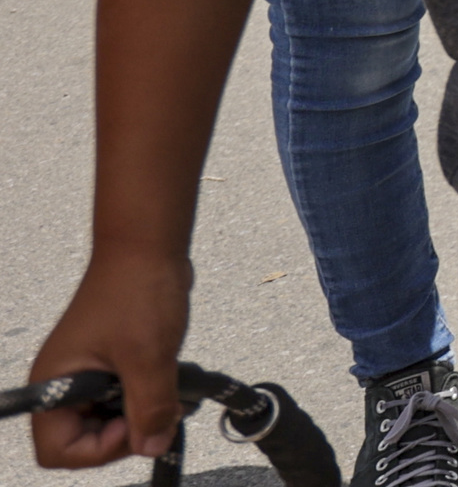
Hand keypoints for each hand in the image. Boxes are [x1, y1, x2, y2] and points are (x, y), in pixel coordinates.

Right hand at [28, 249, 191, 467]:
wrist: (148, 245)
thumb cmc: (136, 288)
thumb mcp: (148, 358)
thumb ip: (150, 408)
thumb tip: (152, 445)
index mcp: (53, 385)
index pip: (57, 450)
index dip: (98, 450)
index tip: (134, 428)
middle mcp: (63, 382)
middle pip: (82, 439)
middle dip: (123, 432)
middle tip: (157, 413)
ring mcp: (85, 372)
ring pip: (106, 418)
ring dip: (138, 412)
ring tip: (166, 392)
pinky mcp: (108, 360)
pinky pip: (121, 395)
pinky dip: (144, 394)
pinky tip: (165, 378)